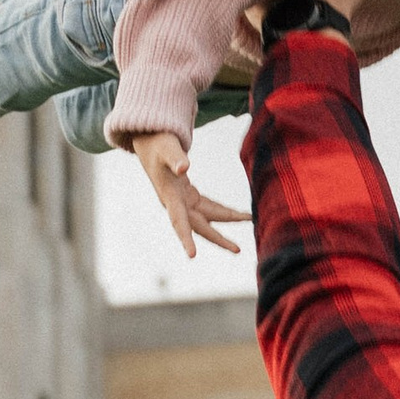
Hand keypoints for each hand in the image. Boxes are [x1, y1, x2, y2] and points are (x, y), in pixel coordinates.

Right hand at [133, 128, 250, 260]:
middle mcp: (176, 204)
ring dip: (227, 222)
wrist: (150, 143)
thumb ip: (175, 158)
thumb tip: (184, 168)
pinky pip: (209, 208)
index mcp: (169, 197)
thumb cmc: (158, 144)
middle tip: (238, 249)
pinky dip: (223, 212)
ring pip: (208, 218)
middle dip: (219, 238)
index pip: (178, 222)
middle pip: (200, 227)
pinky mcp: (189, 196)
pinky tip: (238, 214)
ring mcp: (183, 201)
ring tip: (249, 221)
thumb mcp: (166, 148)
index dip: (185, 239)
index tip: (192, 255)